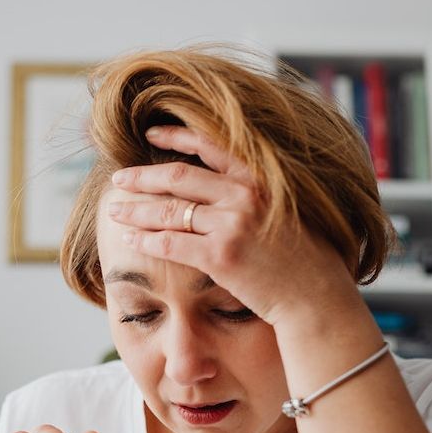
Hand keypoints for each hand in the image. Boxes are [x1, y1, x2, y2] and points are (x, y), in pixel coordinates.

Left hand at [108, 125, 359, 327]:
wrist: (316, 297)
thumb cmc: (306, 261)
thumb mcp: (288, 212)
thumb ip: (259, 196)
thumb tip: (230, 191)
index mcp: (260, 179)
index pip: (209, 146)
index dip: (175, 137)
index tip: (150, 134)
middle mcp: (244, 195)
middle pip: (178, 178)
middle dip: (142, 177)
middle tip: (119, 180)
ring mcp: (232, 225)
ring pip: (169, 211)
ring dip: (136, 210)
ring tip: (115, 211)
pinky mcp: (221, 256)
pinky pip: (171, 244)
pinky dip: (146, 242)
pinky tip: (130, 240)